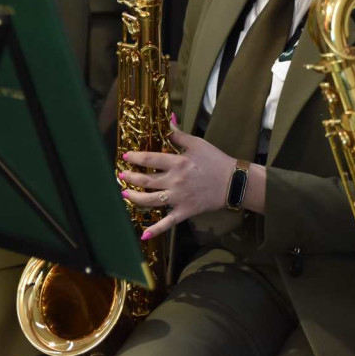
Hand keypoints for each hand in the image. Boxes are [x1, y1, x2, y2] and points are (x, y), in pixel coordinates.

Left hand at [119, 129, 234, 238]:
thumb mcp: (197, 144)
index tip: (125, 156)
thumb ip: (179, 135)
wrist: (232, 181)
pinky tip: (143, 235)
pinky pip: (167, 222)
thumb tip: (168, 120)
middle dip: (130, 178)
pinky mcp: (184, 211)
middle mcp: (174, 181)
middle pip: (146, 181)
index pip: (149, 160)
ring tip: (125, 194)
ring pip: (150, 201)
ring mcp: (178, 198)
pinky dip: (155, 230)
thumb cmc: (215, 160)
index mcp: (177, 163)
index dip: (134, 158)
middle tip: (121, 175)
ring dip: (134, 198)